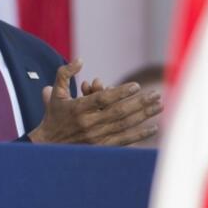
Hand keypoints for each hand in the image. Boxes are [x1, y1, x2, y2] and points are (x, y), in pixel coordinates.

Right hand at [27, 60, 161, 145]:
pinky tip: (153, 128)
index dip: (120, 92)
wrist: (49, 145)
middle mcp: (88, 123)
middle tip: (155, 94)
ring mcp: (96, 137)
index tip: (136, 85)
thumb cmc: (54, 115)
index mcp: (78, 108)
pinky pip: (125, 141)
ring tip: (159, 106)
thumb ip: (65, 73)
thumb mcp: (56, 92)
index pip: (102, 99)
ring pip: (124, 125)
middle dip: (139, 102)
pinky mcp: (101, 147)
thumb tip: (80, 60)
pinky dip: (140, 135)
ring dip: (144, 115)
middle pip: (119, 112)